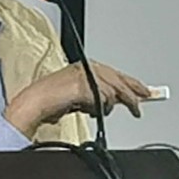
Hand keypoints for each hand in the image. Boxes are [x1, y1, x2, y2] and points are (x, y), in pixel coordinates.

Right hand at [5, 60, 158, 135]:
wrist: (34, 103)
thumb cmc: (52, 101)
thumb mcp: (81, 97)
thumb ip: (98, 96)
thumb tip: (117, 101)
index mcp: (87, 67)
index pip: (116, 74)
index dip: (132, 84)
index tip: (144, 92)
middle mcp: (88, 67)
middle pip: (119, 81)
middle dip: (132, 95)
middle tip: (139, 108)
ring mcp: (86, 75)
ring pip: (113, 91)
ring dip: (110, 106)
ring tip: (101, 111)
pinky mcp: (84, 85)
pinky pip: (103, 99)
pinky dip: (100, 108)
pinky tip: (91, 111)